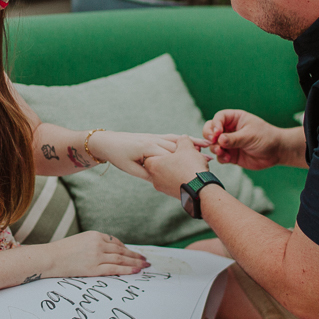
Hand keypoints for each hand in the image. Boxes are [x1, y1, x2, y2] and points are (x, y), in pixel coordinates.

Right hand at [45, 231, 148, 276]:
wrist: (50, 258)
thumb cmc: (62, 251)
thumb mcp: (80, 241)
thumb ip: (94, 244)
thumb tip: (108, 252)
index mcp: (95, 235)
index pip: (116, 242)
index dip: (126, 249)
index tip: (133, 254)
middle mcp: (98, 244)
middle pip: (121, 250)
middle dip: (135, 255)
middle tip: (145, 259)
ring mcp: (97, 256)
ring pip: (121, 259)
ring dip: (135, 262)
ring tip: (144, 266)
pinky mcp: (94, 268)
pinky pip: (115, 269)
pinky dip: (128, 270)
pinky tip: (136, 271)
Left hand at [88, 130, 207, 180]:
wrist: (107, 143)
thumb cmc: (118, 157)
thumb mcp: (132, 169)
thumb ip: (149, 173)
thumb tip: (163, 181)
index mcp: (149, 149)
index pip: (173, 156)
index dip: (189, 160)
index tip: (205, 164)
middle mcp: (153, 142)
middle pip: (178, 148)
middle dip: (195, 153)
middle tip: (211, 159)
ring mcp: (154, 139)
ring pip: (176, 141)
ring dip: (191, 145)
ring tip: (206, 150)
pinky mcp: (154, 138)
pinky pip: (171, 138)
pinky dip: (183, 140)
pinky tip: (194, 144)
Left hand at [142, 136, 210, 197]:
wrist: (201, 190)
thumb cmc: (191, 166)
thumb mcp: (187, 147)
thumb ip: (182, 140)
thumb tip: (182, 139)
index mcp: (153, 165)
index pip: (153, 153)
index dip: (165, 148)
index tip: (176, 148)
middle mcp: (155, 178)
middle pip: (162, 163)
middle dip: (174, 157)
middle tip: (186, 154)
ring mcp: (163, 188)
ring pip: (169, 173)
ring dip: (179, 167)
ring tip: (192, 162)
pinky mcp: (172, 194)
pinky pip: (175, 181)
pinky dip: (182, 176)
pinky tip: (192, 172)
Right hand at [203, 109, 284, 169]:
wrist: (276, 152)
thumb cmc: (265, 138)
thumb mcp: (249, 136)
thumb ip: (233, 138)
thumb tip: (218, 141)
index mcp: (234, 119)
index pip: (218, 118)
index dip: (215, 125)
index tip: (216, 134)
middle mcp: (229, 130)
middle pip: (210, 130)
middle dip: (209, 136)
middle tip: (212, 142)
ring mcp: (229, 142)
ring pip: (213, 144)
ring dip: (215, 148)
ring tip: (221, 152)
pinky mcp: (230, 154)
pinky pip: (220, 156)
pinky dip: (220, 157)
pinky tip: (227, 159)